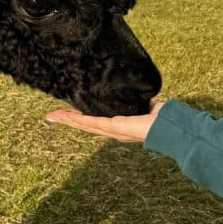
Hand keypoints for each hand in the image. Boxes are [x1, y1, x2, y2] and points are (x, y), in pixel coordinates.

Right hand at [45, 101, 164, 142]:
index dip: (80, 118)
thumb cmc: (164, 118)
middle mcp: (114, 131)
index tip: (66, 113)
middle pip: (85, 125)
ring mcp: (113, 131)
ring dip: (69, 120)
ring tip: (53, 116)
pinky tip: (68, 117)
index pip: (95, 121)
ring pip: (86, 124)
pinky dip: (80, 120)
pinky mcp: (116, 128)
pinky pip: (94, 122)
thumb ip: (139, 101)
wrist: (171, 127)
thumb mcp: (146, 106)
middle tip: (51, 116)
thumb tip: (139, 92)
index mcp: (119, 126)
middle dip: (68, 120)